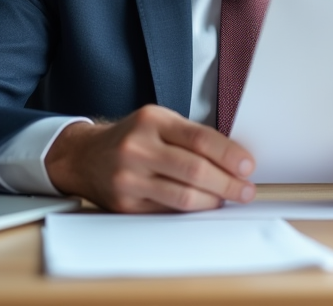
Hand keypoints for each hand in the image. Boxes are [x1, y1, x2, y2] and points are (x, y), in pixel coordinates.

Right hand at [44, 104, 256, 212]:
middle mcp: (137, 148)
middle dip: (228, 183)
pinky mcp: (125, 204)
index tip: (247, 166)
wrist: (84, 156)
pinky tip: (203, 204)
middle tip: (245, 189)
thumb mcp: (158, 122)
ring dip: (213, 200)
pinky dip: (191, 210)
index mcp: (151, 121)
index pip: (199, 138)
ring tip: (227, 198)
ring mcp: (129, 178)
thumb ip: (191, 136)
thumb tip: (234, 158)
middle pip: (195, 170)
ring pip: (183, 197)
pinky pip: (168, 211)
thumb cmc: (131, 137)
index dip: (229, 154)